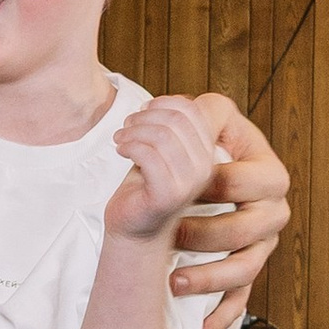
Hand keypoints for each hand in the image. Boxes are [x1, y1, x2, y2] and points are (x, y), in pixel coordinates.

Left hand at [104, 93, 223, 247]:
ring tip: (120, 140)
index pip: (193, 110)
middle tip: (126, 127)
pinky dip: (129, 146)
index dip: (163, 103)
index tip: (143, 112)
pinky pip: (148, 155)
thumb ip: (173, 125)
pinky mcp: (168, 195)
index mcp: (208, 152)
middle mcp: (205, 168)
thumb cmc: (146, 186)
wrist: (135, 229)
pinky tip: (121, 151)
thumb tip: (172, 100)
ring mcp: (189, 183)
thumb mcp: (164, 149)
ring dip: (133, 131)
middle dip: (145, 117)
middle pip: (176, 119)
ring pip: (161, 135)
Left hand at [172, 97, 289, 305]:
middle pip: (250, 226)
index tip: (175, 183)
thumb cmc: (189, 157)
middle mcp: (273, 209)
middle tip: (171, 230)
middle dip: (208, 231)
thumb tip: (194, 109)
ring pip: (246, 268)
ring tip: (173, 281)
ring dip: (209, 277)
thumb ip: (200, 114)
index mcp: (266, 170)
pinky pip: (241, 301)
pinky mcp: (247, 274)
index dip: (209, 182)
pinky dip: (221, 318)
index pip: (245, 179)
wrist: (180, 185)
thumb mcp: (197, 129)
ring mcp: (263, 245)